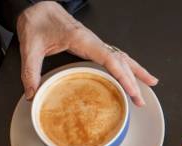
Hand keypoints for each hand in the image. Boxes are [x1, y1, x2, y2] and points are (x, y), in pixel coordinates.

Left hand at [17, 1, 157, 105]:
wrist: (38, 7)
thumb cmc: (38, 21)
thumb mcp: (31, 46)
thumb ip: (30, 70)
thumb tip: (33, 93)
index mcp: (83, 40)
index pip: (110, 60)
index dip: (123, 76)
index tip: (132, 90)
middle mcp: (93, 41)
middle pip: (121, 61)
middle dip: (134, 80)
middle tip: (141, 100)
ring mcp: (95, 43)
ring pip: (122, 57)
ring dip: (136, 71)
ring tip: (150, 83)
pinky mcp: (92, 45)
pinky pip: (115, 56)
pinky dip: (127, 66)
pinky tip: (132, 74)